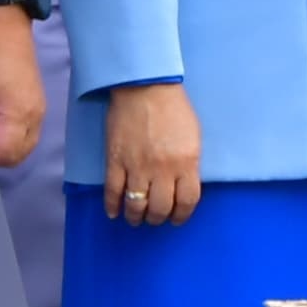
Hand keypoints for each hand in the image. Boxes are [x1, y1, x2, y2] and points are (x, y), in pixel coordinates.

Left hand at [0, 6, 44, 168]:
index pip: (4, 155)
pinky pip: (27, 133)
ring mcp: (38, 110)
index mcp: (20, 115)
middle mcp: (35, 116)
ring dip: (2, 146)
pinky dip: (11, 136)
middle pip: (18, 155)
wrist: (6, 27)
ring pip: (23, 146)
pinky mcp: (36, 103)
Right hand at [102, 81, 203, 226]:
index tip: (177, 218)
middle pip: (160, 208)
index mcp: (186, 162)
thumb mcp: (193, 137)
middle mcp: (162, 169)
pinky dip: (113, 206)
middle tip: (155, 218)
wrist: (145, 88)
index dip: (182, 215)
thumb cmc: (174, 109)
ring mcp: (137, 166)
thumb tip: (185, 185)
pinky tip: (114, 212)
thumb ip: (190, 163)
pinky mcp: (115, 161)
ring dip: (136, 216)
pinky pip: (113, 191)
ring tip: (136, 218)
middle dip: (158, 218)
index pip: (187, 201)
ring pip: (136, 205)